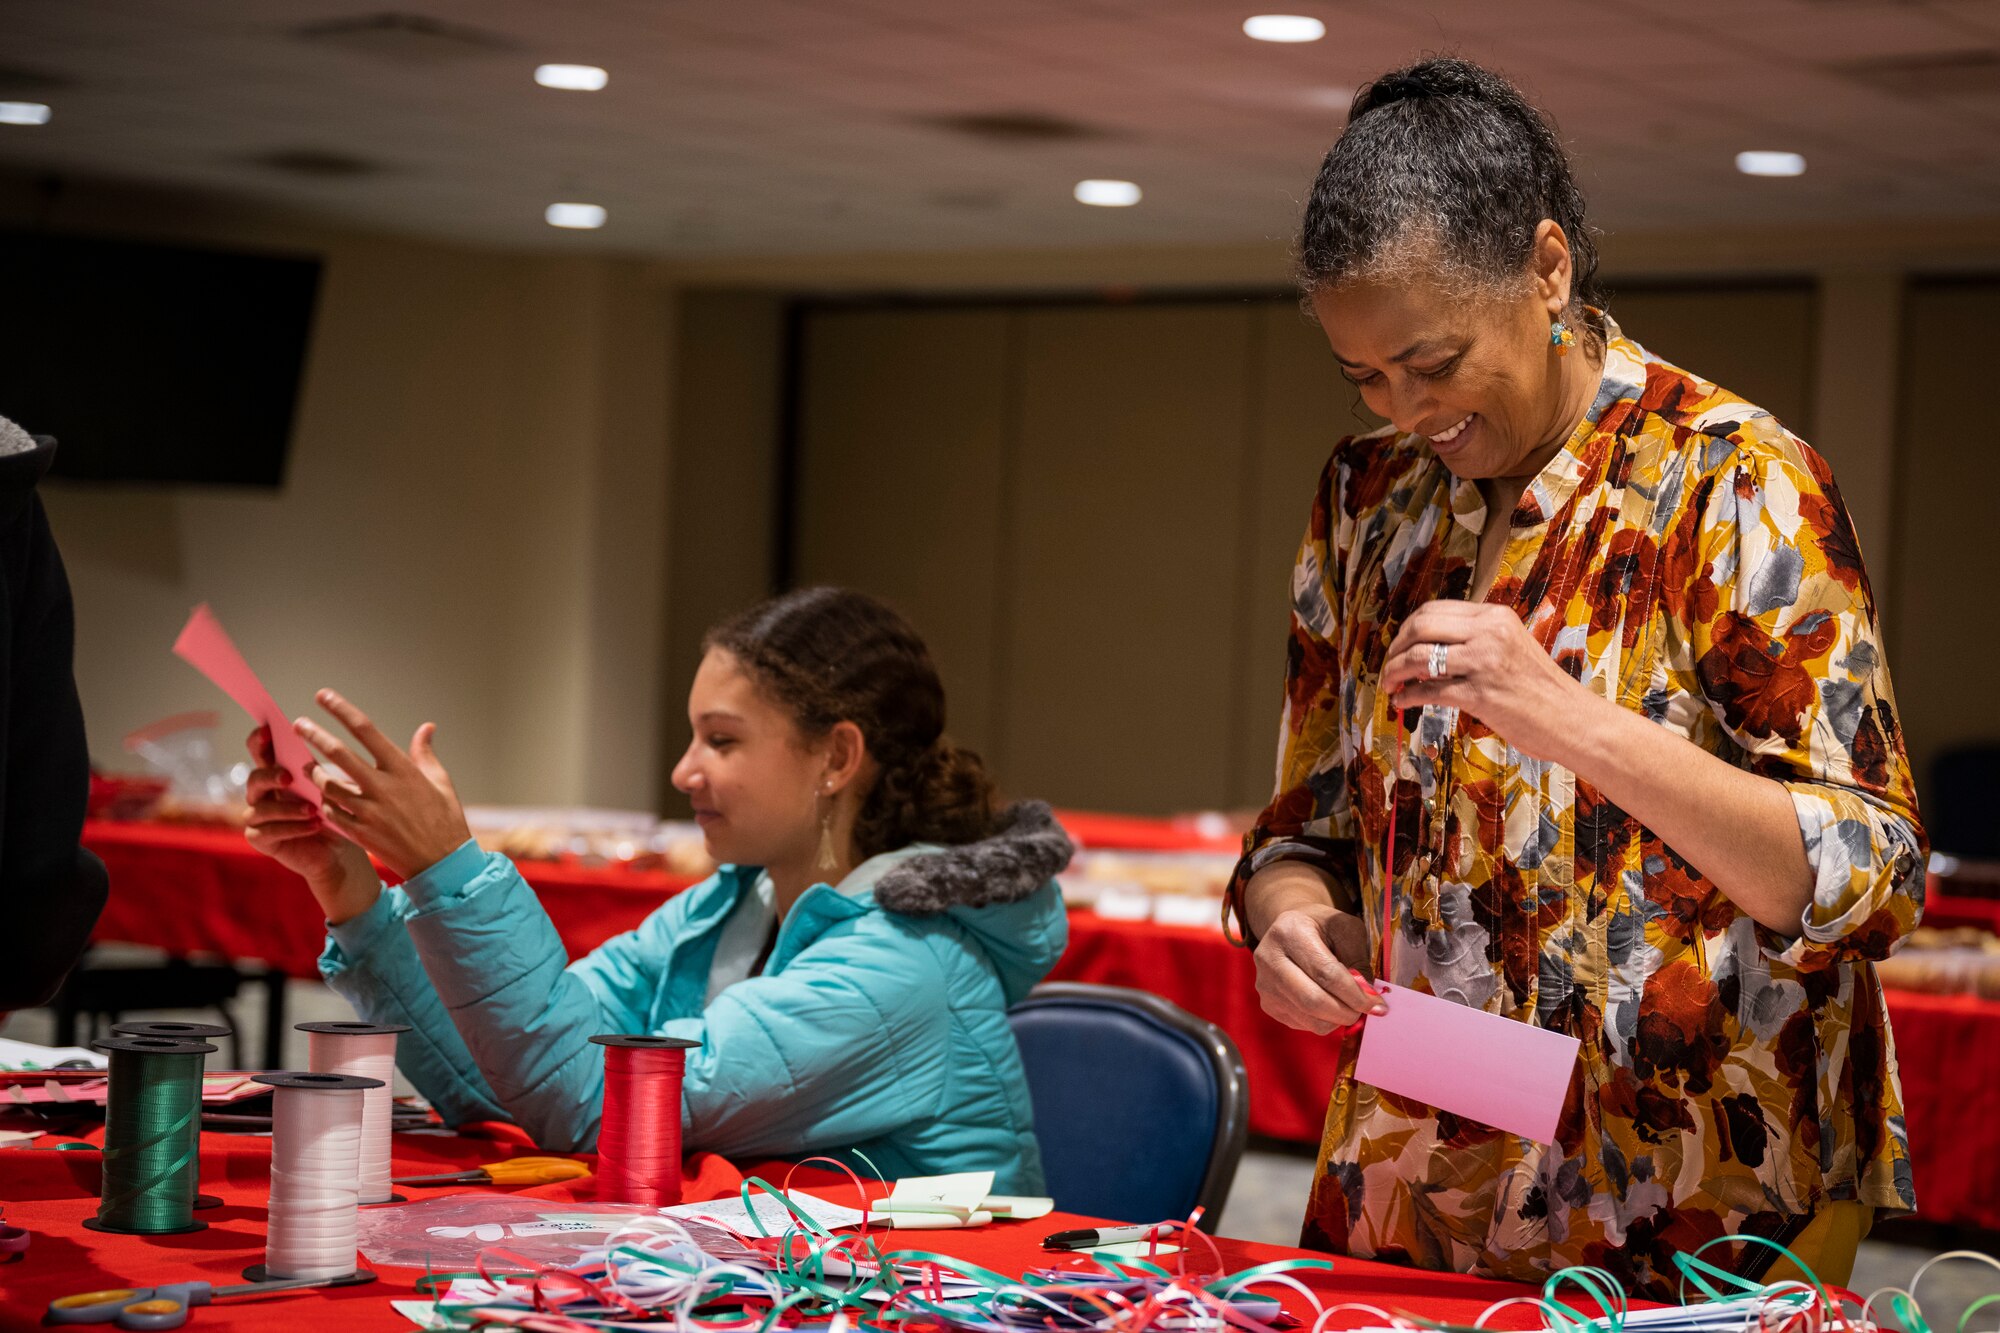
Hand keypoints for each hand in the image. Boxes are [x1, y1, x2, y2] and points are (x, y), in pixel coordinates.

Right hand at [243, 725, 379, 923]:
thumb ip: (327, 768)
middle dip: (269, 775)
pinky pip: (267, 832)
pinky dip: (291, 827)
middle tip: (289, 776)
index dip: (259, 741)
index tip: (268, 731)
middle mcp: (263, 793)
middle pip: (254, 778)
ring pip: (258, 808)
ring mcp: (258, 818)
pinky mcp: (262, 840)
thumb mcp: (336, 787)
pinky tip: (313, 825)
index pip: (260, 752)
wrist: (341, 850)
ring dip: (286, 808)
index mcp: (278, 773)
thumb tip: (333, 744)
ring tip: (312, 809)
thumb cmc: (338, 812)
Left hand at [292, 689, 470, 881]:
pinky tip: (323, 798)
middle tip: (298, 724)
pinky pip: (331, 813)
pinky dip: (324, 803)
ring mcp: (369, 812)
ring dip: (313, 773)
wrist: (441, 863)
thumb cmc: (445, 820)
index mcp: (403, 769)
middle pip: (338, 754)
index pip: (366, 730)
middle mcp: (383, 787)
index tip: (324, 697)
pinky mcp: (360, 833)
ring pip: (328, 785)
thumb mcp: (441, 782)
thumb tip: (427, 727)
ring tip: (306, 766)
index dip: (342, 710)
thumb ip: (426, 753)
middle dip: (314, 735)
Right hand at [1253, 903, 1385, 1035]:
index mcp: (1290, 932)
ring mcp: (1264, 984)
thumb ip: (1358, 959)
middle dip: (1347, 1012)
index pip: (1326, 973)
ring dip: (1338, 1019)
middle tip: (1366, 1012)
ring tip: (1350, 1007)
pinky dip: (1324, 1022)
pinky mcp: (1267, 1003)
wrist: (1291, 930)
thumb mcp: (1346, 929)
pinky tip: (1331, 1006)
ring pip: (1309, 1017)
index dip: (1355, 993)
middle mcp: (1269, 958)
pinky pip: (1302, 1024)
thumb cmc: (1323, 928)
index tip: (1377, 1005)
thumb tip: (1368, 996)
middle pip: (1312, 1000)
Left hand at [1382, 600, 1597, 762]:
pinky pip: (1429, 690)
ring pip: (1419, 656)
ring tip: (1390, 685)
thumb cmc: (1542, 690)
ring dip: (1395, 672)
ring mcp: (1484, 661)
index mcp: (1495, 616)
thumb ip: (1477, 642)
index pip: (1435, 610)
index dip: (1409, 628)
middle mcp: (1488, 632)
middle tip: (1389, 667)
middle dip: (1396, 647)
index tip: (1399, 646)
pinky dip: (1409, 696)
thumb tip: (1430, 648)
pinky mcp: (1480, 693)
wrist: (1574, 719)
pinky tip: (1403, 703)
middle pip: (1420, 626)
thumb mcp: (1510, 648)